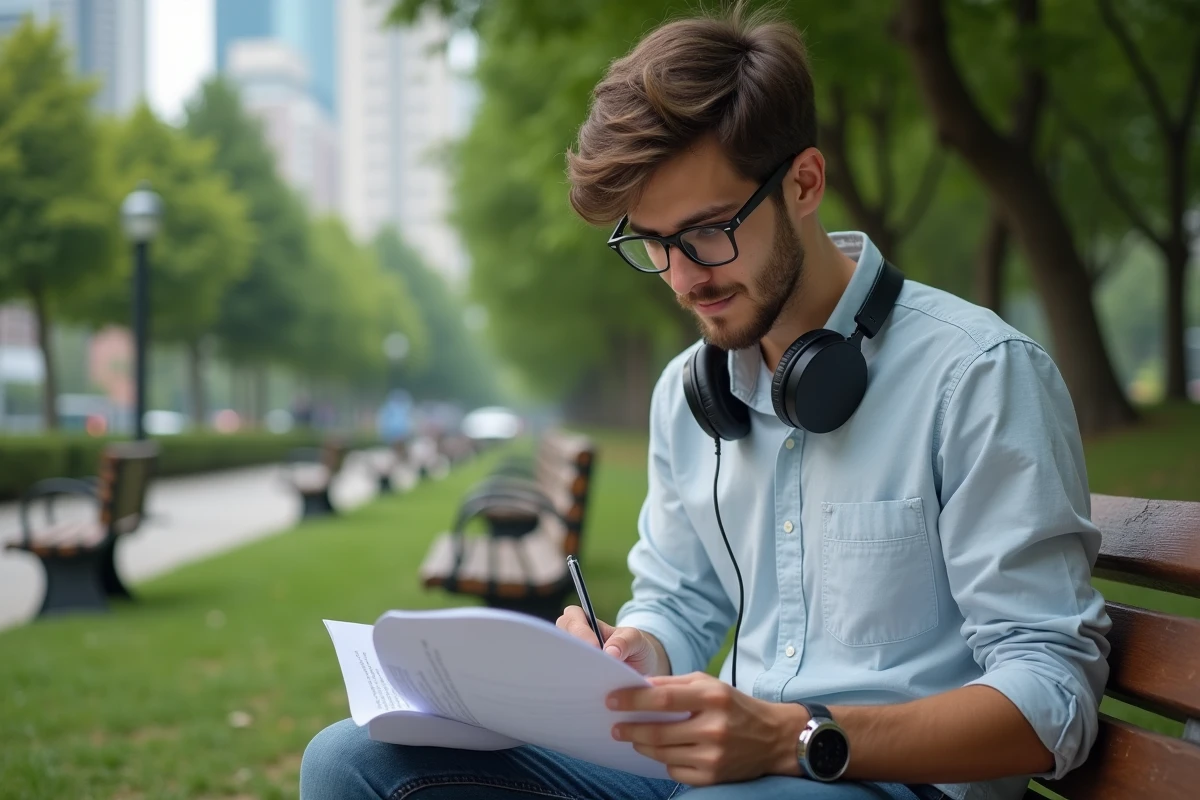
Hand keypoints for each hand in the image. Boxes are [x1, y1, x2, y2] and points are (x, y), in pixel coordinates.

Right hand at [556, 605, 663, 675]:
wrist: (643, 670)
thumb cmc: (636, 649)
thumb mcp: (636, 640)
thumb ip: (626, 641)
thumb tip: (609, 653)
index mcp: (589, 624)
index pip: (573, 616)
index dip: (579, 629)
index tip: (595, 646)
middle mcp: (576, 639)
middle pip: (558, 635)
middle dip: (569, 647)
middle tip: (586, 664)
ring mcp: (573, 660)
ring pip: (559, 659)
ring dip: (569, 668)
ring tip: (586, 681)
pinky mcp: (575, 679)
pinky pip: (567, 680)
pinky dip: (573, 684)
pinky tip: (586, 693)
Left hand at [607, 672, 808, 784]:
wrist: (773, 738)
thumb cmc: (735, 706)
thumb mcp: (710, 685)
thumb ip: (675, 684)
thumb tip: (639, 687)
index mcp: (712, 697)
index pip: (662, 699)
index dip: (633, 700)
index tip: (612, 701)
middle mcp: (714, 727)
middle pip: (657, 732)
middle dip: (630, 729)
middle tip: (615, 727)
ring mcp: (714, 755)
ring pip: (662, 753)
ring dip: (642, 745)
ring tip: (634, 738)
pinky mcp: (713, 776)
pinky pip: (674, 770)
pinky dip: (664, 760)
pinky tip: (665, 751)